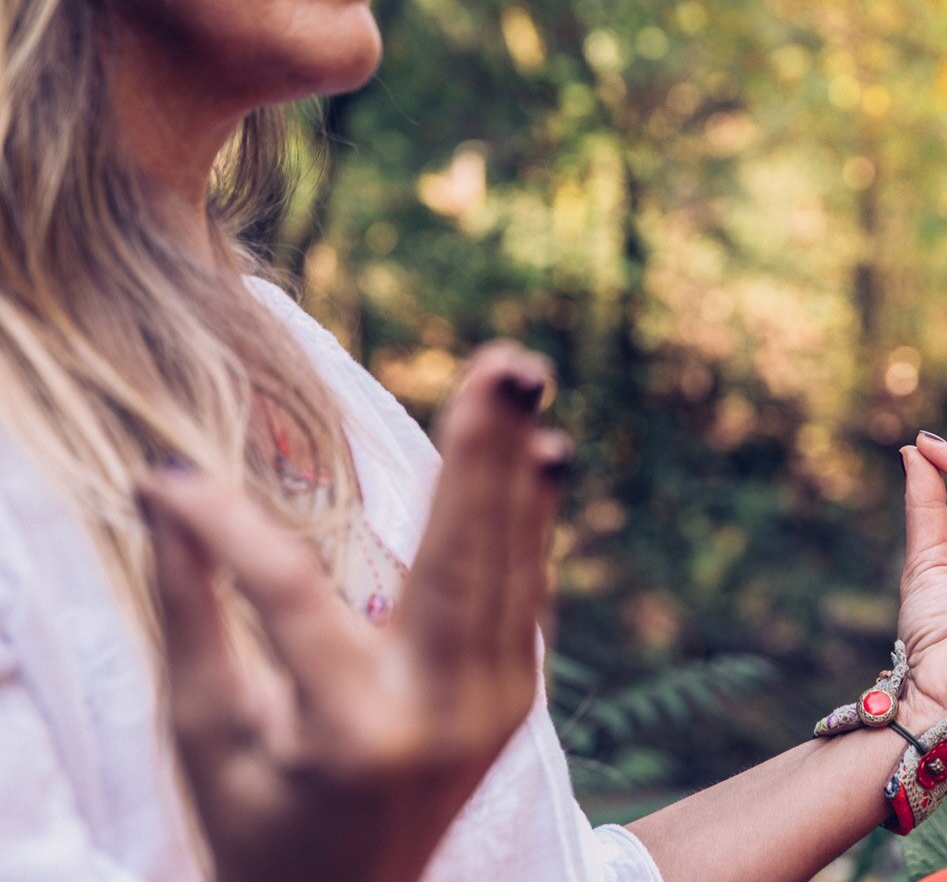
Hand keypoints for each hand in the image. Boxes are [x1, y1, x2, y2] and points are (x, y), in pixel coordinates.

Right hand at [138, 342, 568, 881]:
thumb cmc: (261, 824)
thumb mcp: (208, 735)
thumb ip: (190, 615)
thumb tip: (165, 491)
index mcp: (350, 735)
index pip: (288, 597)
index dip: (226, 529)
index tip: (171, 478)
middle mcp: (439, 714)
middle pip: (457, 562)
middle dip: (481, 452)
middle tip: (503, 363)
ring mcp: (494, 704)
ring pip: (506, 564)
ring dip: (515, 466)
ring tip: (523, 379)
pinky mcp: (515, 692)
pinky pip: (524, 590)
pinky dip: (530, 518)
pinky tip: (540, 454)